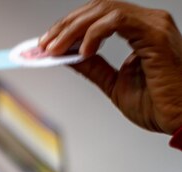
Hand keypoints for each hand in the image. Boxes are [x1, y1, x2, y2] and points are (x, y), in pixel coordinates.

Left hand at [39, 0, 181, 134]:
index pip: (98, 15)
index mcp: (140, 31)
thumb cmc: (159, 105)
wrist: (180, 120)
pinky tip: (83, 51)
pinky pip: (117, 20)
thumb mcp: (113, 84)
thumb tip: (66, 57)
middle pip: (97, 8)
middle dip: (65, 26)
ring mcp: (153, 25)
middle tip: (44, 45)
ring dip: (73, 29)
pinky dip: (94, 33)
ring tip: (56, 49)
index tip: (47, 44)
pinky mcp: (155, 34)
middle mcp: (148, 23)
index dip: (69, 26)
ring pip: (104, 10)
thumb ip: (91, 67)